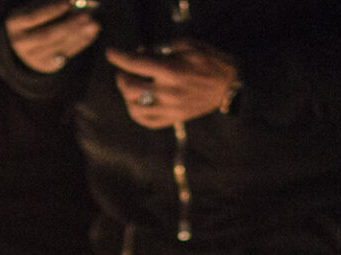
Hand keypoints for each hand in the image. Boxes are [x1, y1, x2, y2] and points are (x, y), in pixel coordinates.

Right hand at [5, 1, 99, 74]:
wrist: (28, 43)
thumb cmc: (36, 17)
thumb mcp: (38, 7)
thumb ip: (53, 3)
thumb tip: (76, 1)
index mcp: (14, 24)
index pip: (32, 17)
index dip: (51, 10)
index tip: (67, 2)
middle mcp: (20, 43)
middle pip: (47, 35)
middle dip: (69, 25)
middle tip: (87, 15)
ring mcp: (33, 57)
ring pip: (59, 46)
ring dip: (79, 34)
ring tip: (94, 23)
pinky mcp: (48, 65)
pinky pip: (67, 53)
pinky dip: (81, 42)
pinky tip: (91, 32)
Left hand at [106, 42, 237, 127]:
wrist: (229, 86)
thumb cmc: (209, 61)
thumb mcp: (188, 45)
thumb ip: (162, 49)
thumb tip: (142, 53)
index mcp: (171, 71)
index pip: (136, 64)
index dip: (119, 56)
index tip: (110, 53)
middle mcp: (168, 92)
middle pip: (129, 88)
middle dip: (122, 77)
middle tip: (125, 72)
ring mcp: (171, 109)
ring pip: (134, 108)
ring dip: (127, 96)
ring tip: (131, 87)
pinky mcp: (174, 119)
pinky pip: (147, 122)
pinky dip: (136, 113)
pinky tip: (137, 103)